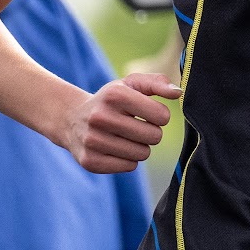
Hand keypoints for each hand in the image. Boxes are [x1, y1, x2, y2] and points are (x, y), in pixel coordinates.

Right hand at [60, 73, 182, 173]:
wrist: (72, 119)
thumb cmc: (111, 100)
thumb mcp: (131, 84)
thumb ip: (157, 83)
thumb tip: (177, 93)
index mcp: (115, 95)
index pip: (162, 116)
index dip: (160, 116)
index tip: (149, 113)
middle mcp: (101, 117)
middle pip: (154, 137)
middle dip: (151, 132)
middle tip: (137, 126)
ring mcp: (92, 140)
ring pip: (142, 154)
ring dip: (140, 146)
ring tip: (126, 137)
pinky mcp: (89, 161)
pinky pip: (129, 166)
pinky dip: (128, 159)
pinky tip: (116, 148)